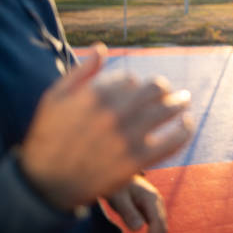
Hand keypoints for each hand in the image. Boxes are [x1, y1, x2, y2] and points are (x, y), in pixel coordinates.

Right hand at [20, 43, 193, 210]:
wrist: (45, 184)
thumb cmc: (48, 137)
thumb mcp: (55, 97)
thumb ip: (81, 71)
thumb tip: (102, 48)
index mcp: (96, 94)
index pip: (131, 79)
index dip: (134, 84)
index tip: (134, 92)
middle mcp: (115, 112)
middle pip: (155, 88)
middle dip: (164, 88)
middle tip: (170, 92)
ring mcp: (128, 136)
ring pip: (167, 109)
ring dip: (180, 102)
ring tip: (184, 101)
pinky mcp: (138, 160)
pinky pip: (173, 140)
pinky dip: (185, 130)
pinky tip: (186, 124)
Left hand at [106, 175, 166, 232]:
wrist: (120, 174)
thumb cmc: (118, 187)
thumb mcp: (118, 199)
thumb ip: (128, 212)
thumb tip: (138, 228)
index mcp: (151, 199)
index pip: (158, 224)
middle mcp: (158, 202)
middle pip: (163, 227)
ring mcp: (157, 204)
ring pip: (161, 226)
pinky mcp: (152, 208)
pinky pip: (156, 223)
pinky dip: (152, 232)